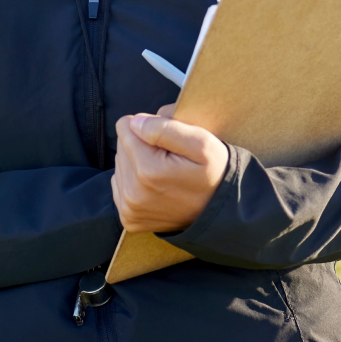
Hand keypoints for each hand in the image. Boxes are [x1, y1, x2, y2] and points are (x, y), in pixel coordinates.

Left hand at [112, 110, 228, 233]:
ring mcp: (130, 208)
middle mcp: (133, 192)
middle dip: (142, 145)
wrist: (221, 210)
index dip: (149, 127)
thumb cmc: (214, 172)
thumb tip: (134, 123)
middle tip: (170, 157)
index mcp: (148, 169)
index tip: (168, 141)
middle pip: (121, 146)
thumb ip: (166, 127)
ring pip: (120, 166)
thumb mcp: (202, 143)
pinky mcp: (129, 218)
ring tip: (166, 172)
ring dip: (138, 164)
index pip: (126, 126)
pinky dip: (135, 183)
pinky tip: (157, 187)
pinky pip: (119, 186)